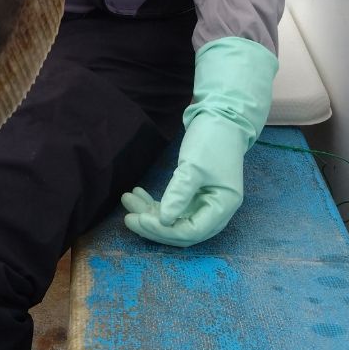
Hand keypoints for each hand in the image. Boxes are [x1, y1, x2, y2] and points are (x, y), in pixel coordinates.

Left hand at [121, 35, 277, 248]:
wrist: (221, 117)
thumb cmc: (211, 140)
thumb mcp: (194, 166)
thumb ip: (179, 194)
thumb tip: (164, 221)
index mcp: (222, 207)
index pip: (191, 232)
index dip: (164, 230)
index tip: (140, 219)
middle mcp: (216, 210)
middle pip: (182, 231)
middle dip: (153, 226)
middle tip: (128, 218)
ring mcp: (205, 202)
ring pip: (174, 219)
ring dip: (150, 213)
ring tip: (126, 199)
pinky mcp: (195, 193)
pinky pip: (173, 207)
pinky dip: (155, 203)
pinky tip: (136, 192)